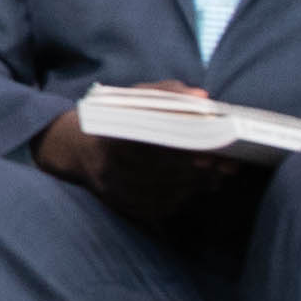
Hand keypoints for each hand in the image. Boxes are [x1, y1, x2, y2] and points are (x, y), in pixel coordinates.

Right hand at [31, 103, 247, 229]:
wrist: (73, 147)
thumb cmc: (113, 116)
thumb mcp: (134, 97)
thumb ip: (168, 93)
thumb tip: (202, 98)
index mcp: (111, 136)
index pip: (156, 146)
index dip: (188, 150)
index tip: (215, 150)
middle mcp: (110, 168)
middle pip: (166, 174)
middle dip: (201, 171)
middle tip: (227, 165)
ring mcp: (115, 191)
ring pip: (166, 193)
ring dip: (196, 186)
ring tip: (218, 175)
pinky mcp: (122, 206)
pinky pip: (160, 207)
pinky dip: (183, 197)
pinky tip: (197, 186)